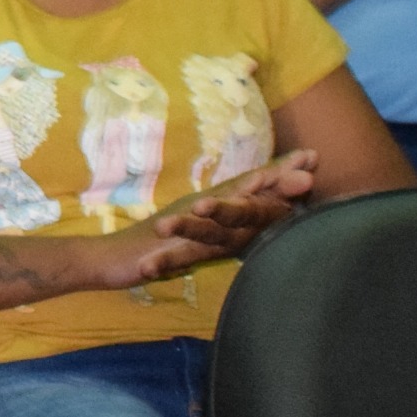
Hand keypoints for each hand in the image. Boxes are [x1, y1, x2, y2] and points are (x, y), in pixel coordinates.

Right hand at [96, 153, 316, 287]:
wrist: (103, 259)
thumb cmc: (150, 249)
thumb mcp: (195, 238)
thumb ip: (223, 228)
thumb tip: (255, 222)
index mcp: (208, 209)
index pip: (249, 188)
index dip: (280, 173)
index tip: (312, 158)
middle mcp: (197, 210)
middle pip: (241, 191)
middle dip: (275, 179)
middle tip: (308, 167)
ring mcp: (181, 225)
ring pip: (217, 210)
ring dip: (243, 196)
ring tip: (270, 183)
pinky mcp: (161, 246)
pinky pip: (184, 240)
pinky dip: (198, 230)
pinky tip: (212, 218)